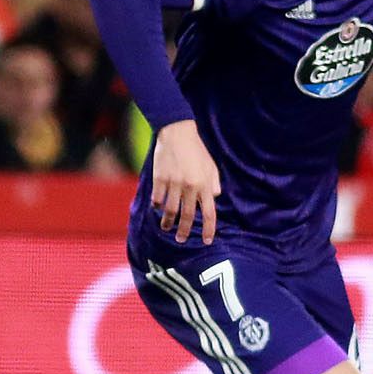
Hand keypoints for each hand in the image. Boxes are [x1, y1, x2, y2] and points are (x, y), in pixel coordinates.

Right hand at [150, 121, 220, 243]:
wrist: (177, 132)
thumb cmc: (196, 150)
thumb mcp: (211, 165)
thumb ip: (213, 183)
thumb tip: (214, 198)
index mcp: (204, 185)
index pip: (209, 213)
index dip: (209, 229)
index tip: (207, 241)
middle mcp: (190, 187)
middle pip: (188, 216)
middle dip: (184, 231)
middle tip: (180, 240)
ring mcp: (174, 183)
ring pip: (170, 211)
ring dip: (168, 223)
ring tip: (166, 228)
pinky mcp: (160, 179)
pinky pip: (158, 199)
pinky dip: (158, 206)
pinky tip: (157, 208)